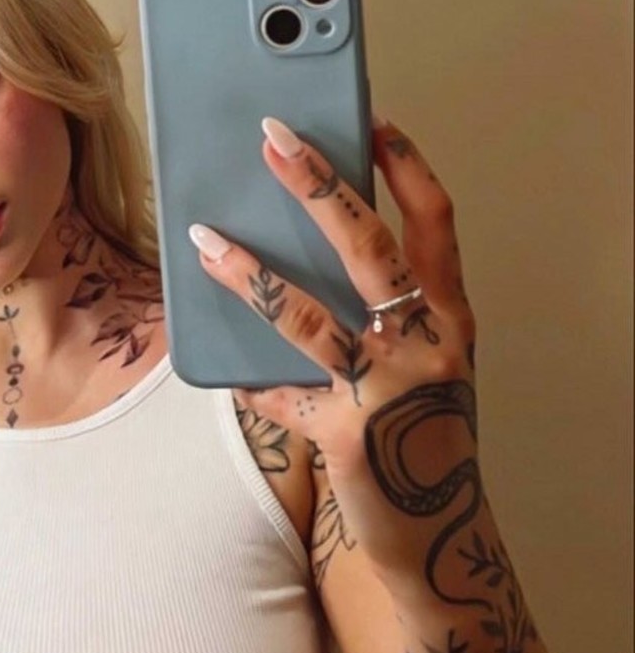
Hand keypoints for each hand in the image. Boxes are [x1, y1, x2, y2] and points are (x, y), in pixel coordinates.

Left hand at [190, 115, 479, 593]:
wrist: (434, 534)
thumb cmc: (418, 437)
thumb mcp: (419, 367)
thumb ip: (382, 317)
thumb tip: (303, 256)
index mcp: (449, 318)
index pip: (434, 222)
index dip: (405, 166)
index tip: (370, 118)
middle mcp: (427, 345)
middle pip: (370, 246)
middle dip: (320, 186)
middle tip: (274, 140)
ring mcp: (389, 391)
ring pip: (308, 315)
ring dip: (250, 274)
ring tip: (204, 240)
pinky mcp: (347, 437)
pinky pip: (278, 395)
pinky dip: (248, 382)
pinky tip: (220, 370)